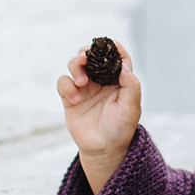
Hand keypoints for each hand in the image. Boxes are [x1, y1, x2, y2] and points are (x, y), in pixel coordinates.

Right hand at [56, 42, 141, 194]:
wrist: (104, 150)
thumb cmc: (121, 128)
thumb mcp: (131, 108)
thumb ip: (131, 86)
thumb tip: (124, 66)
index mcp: (118, 78)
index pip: (115, 55)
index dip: (111, 47)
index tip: (106, 45)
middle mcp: (100, 79)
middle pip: (90, 55)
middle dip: (86, 53)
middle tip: (85, 58)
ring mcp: (84, 87)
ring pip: (75, 65)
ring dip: (75, 68)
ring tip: (81, 83)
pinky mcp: (70, 97)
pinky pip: (63, 83)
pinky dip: (67, 86)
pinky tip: (75, 98)